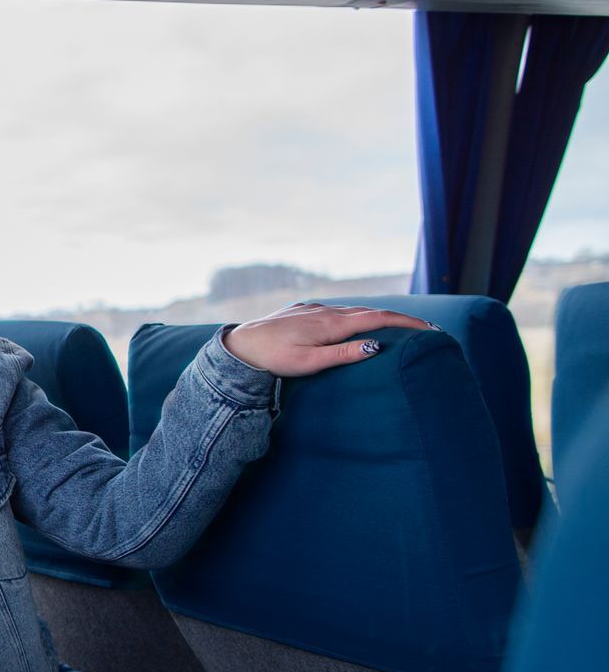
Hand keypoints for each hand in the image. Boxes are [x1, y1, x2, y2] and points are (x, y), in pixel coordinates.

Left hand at [223, 302, 434, 377]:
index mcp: (333, 323)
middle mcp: (326, 311)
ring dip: (377, 316)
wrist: (242, 346)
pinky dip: (355, 315)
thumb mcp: (311, 362)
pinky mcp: (304, 311)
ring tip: (398, 325)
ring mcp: (314, 309)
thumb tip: (377, 346)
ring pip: (353, 309)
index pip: (379, 319)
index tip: (430, 329)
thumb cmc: (275, 358)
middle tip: (424, 328)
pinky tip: (358, 321)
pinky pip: (336, 310)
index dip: (407, 323)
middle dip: (398, 319)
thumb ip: (344, 354)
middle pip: (370, 311)